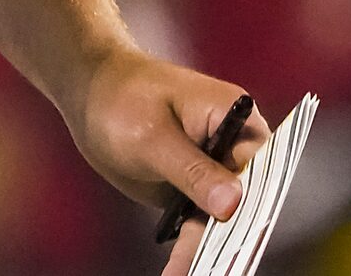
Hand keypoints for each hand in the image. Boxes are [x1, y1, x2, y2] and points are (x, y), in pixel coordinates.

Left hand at [63, 49, 266, 275]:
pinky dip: (190, 250)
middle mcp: (236, 146)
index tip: (244, 238)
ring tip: (189, 275)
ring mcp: (216, 170)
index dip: (257, 205)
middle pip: (248, 199)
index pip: (261, 168)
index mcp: (238, 117)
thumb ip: (192, 169)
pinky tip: (177, 273)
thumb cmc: (121, 97)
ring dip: (210, 252)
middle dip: (235, 237)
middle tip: (219, 268)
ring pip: (223, 219)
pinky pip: (200, 225)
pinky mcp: (194, 188)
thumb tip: (233, 204)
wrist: (88, 93)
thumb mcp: (152, 135)